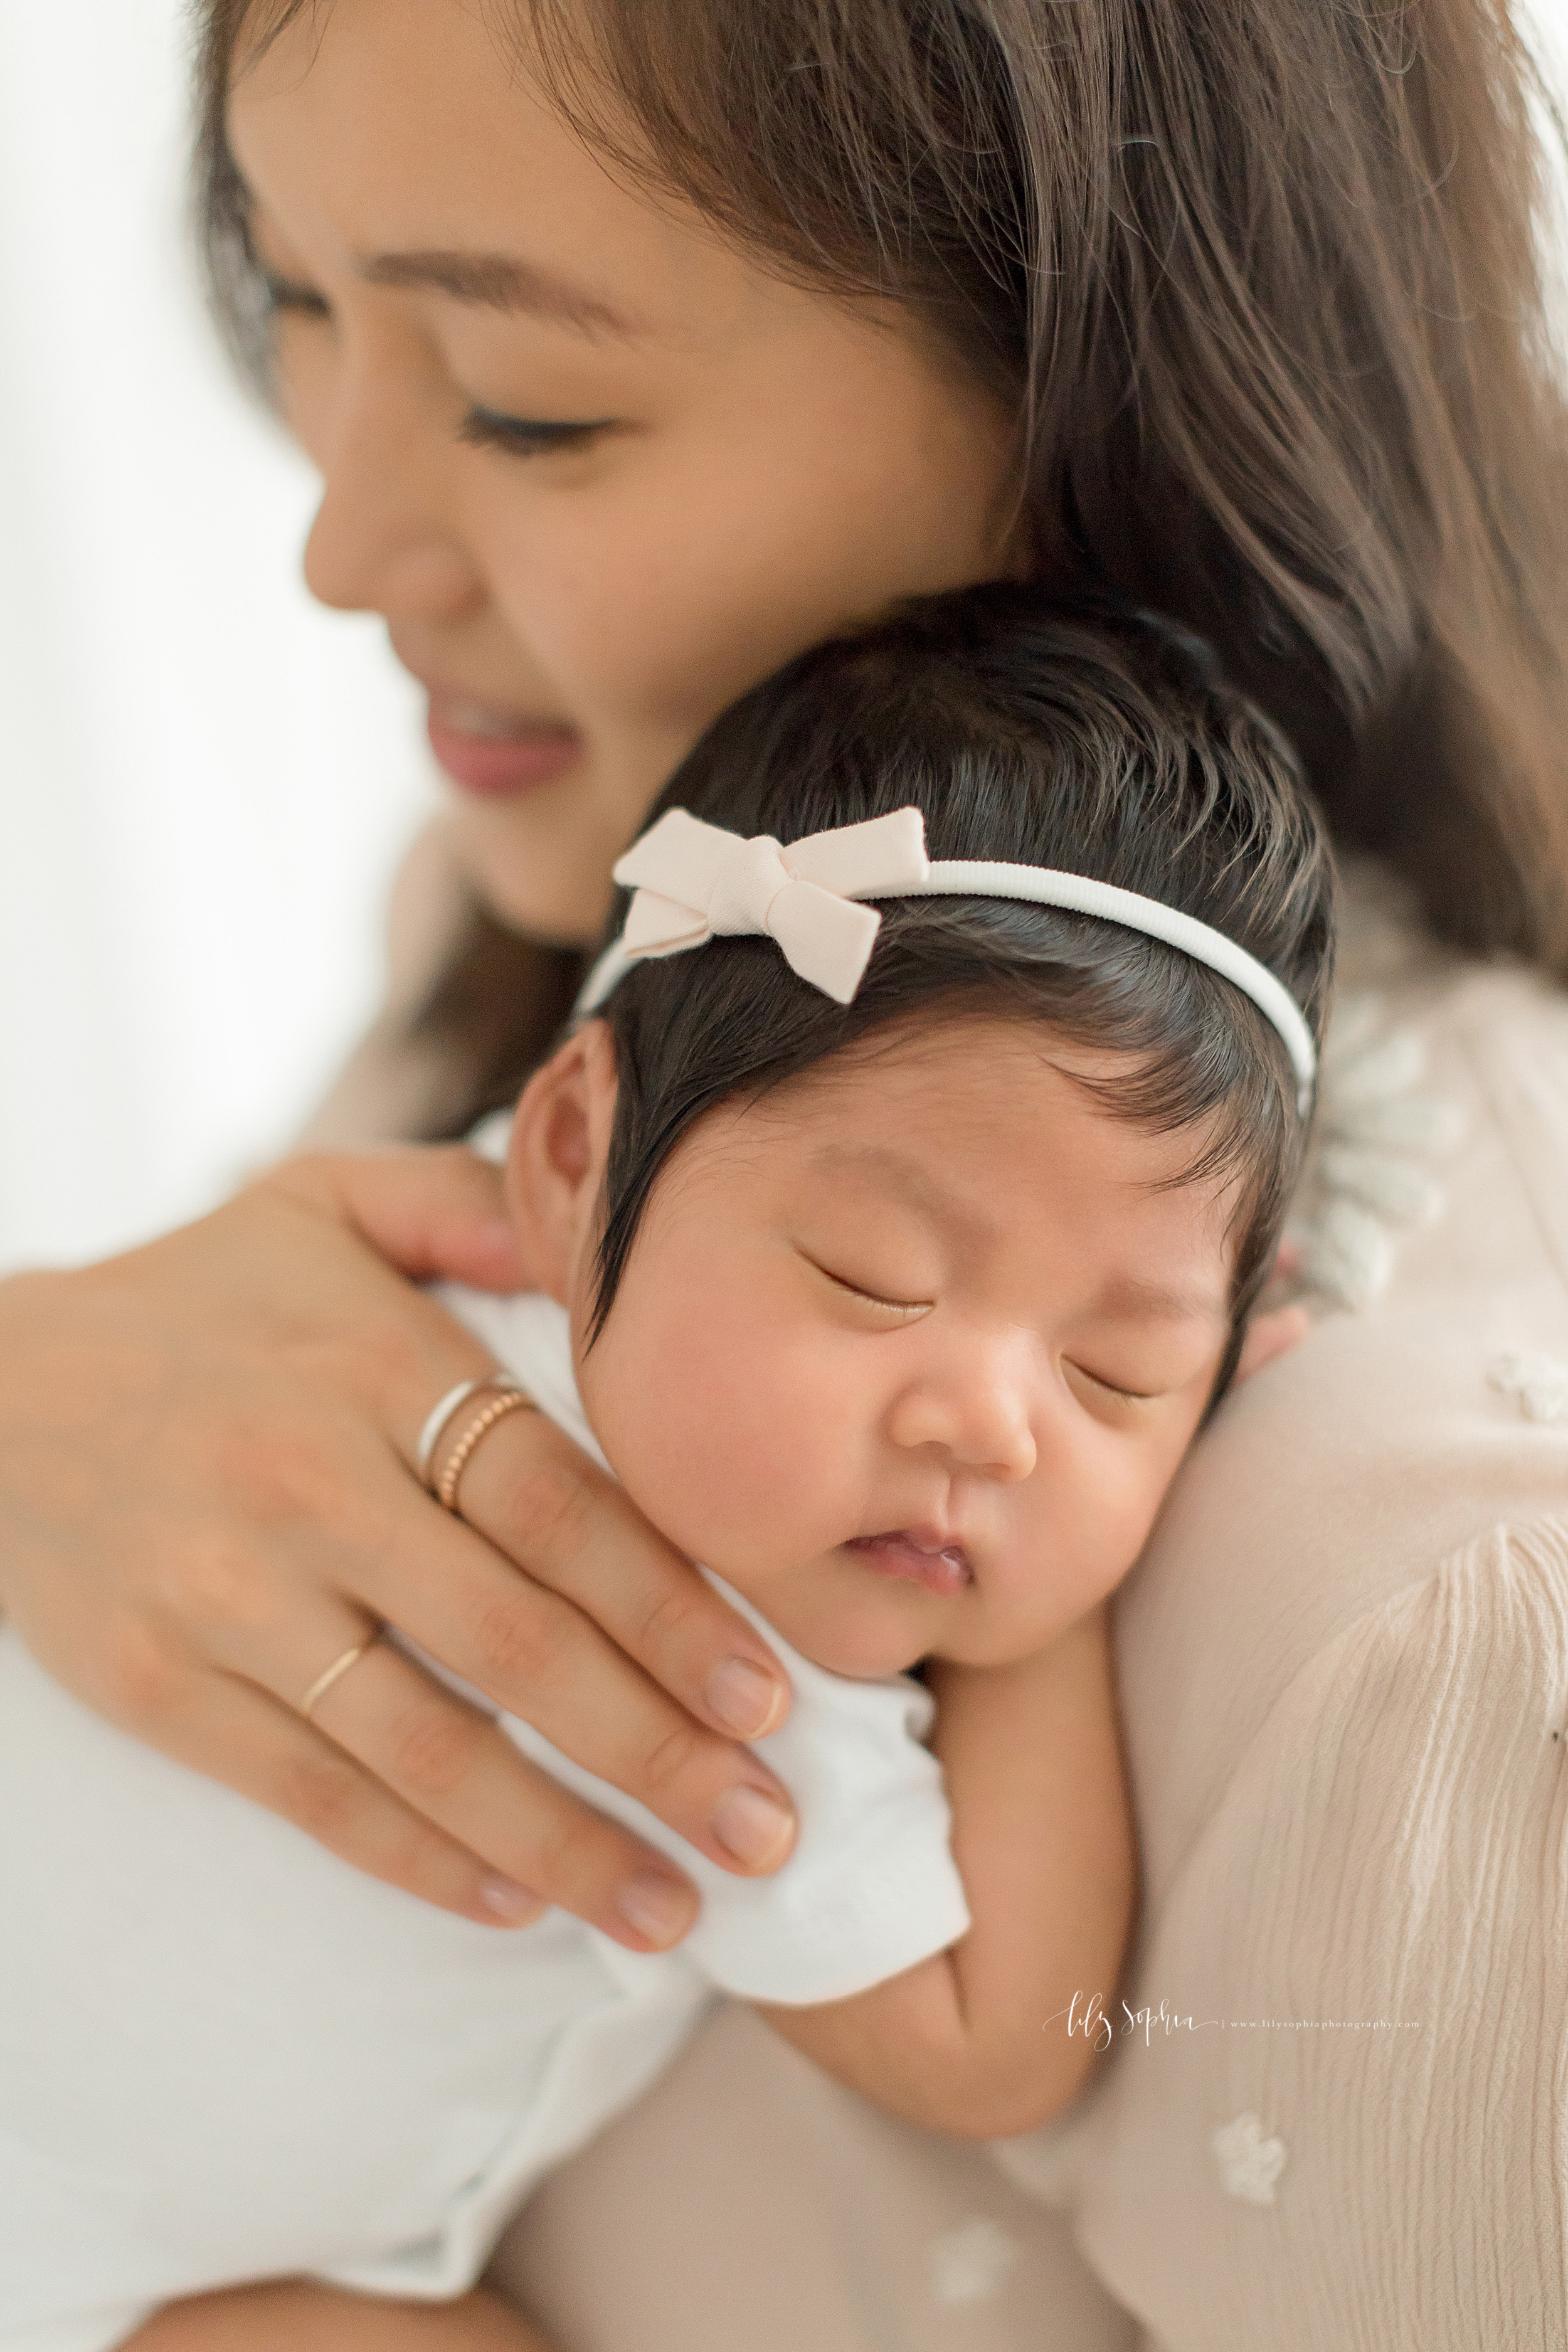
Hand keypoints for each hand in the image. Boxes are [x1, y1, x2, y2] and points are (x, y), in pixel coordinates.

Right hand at [0, 1147, 795, 1947]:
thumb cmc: (198, 1295)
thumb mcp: (328, 1201)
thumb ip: (473, 1203)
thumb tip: (609, 1244)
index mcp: (376, 1368)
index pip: (558, 1506)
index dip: (671, 1609)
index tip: (769, 1697)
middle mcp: (308, 1487)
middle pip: (516, 1643)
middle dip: (654, 1751)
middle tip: (764, 1831)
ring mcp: (226, 1599)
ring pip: (423, 1748)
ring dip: (561, 1843)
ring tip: (672, 1913)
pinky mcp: (156, 1686)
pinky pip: (310, 1794)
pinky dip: (420, 1859)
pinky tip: (518, 1905)